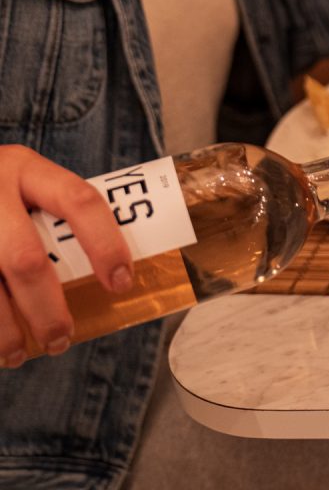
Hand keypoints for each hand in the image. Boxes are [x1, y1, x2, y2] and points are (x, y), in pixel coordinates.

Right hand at [0, 146, 131, 366]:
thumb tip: (110, 273)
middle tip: (61, 339)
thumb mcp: (23, 182)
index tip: (121, 282)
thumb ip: (54, 214)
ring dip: (3, 329)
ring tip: (17, 354)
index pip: (79, 201)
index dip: (105, 244)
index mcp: (26, 168)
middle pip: (24, 260)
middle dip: (46, 308)